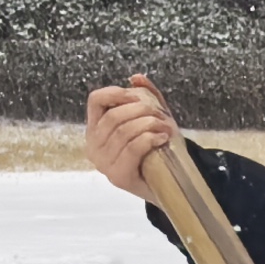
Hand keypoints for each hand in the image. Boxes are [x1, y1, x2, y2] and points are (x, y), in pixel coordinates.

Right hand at [82, 77, 179, 197]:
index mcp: (96, 128)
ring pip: (123, 132)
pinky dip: (149, 139)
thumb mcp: (153, 119)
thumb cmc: (157, 150)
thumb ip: (147, 96)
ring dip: (148, 125)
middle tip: (161, 116)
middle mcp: (94, 145)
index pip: (95, 100)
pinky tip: (161, 139)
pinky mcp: (118, 177)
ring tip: (165, 128)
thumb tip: (137, 78)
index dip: (116, 93)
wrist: (171, 185)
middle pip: (113, 116)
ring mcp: (104, 163)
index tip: (137, 96)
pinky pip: (132, 149)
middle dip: (141, 111)